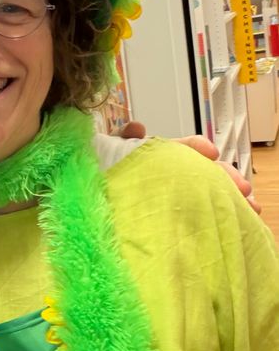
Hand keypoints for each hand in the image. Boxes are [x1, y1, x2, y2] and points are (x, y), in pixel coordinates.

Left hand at [117, 122, 260, 212]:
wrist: (100, 199)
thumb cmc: (108, 172)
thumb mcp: (112, 152)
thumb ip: (124, 139)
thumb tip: (137, 127)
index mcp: (162, 157)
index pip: (185, 148)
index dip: (198, 148)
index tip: (210, 153)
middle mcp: (176, 174)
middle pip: (205, 172)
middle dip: (225, 178)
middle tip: (242, 188)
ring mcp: (178, 194)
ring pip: (210, 193)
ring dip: (230, 198)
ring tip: (250, 207)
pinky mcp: (180, 214)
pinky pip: (203, 213)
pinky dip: (220, 217)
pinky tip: (240, 222)